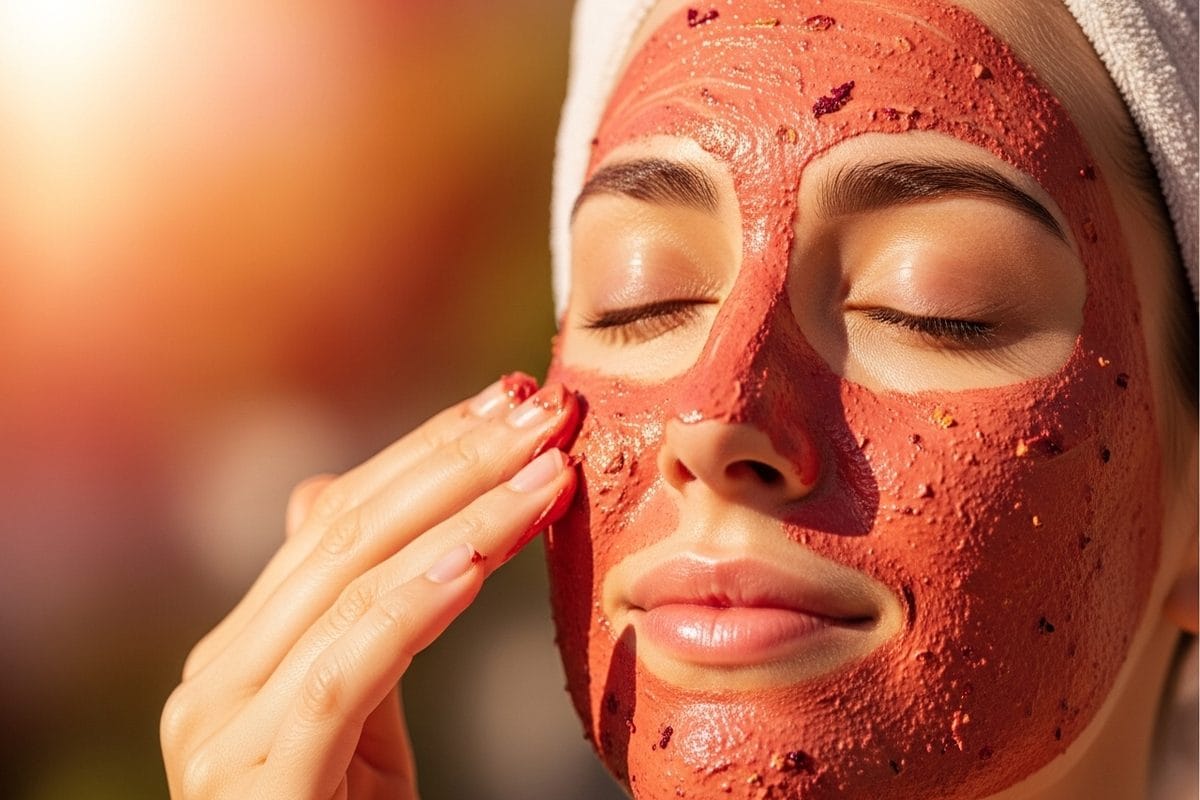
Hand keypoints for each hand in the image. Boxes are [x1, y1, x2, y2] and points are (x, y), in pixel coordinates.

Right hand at [161, 375, 579, 798]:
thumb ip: (343, 609)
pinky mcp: (259, 781)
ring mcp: (224, 730)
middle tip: (542, 409)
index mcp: (241, 650)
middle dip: (456, 461)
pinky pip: (348, 670)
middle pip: (347, 535)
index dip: (428, 451)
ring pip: (353, 584)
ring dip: (464, 514)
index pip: (341, 520)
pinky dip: (417, 603)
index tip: (512, 402)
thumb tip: (322, 495)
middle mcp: (217, 678)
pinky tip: (483, 554)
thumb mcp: (354, 708)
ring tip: (548, 467)